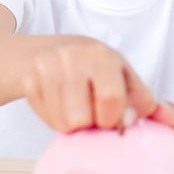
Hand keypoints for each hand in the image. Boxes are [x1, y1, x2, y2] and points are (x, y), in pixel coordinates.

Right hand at [22, 36, 156, 132]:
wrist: (51, 50)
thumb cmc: (96, 69)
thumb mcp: (125, 77)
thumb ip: (142, 101)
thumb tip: (143, 119)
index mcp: (101, 55)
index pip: (110, 98)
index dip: (112, 117)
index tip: (110, 115)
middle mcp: (72, 56)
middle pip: (81, 118)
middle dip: (90, 122)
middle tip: (91, 107)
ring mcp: (47, 68)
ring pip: (63, 123)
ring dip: (74, 122)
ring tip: (77, 104)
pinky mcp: (29, 81)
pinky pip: (48, 120)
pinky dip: (57, 118)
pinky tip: (61, 102)